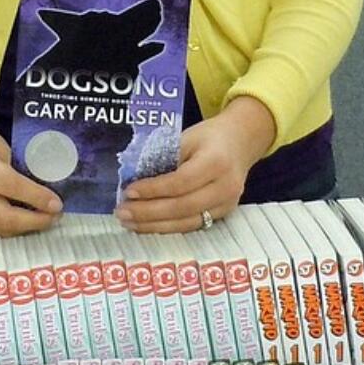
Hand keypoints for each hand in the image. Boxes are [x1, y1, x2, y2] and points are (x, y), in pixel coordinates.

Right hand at [0, 100, 61, 236]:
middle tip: (54, 217)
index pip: (11, 186)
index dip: (37, 198)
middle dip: (34, 222)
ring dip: (24, 228)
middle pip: (4, 217)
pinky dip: (9, 226)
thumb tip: (40, 189)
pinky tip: (24, 220)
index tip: (57, 204)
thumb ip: (14, 168)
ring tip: (43, 219)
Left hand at [114, 96, 275, 233]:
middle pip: (182, 207)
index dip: (153, 190)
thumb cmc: (210, 137)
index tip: (128, 192)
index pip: (180, 182)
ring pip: (186, 222)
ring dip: (154, 225)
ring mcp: (227, 204)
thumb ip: (164, 157)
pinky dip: (167, 227)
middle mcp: (225, 187)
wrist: (241, 143)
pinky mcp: (223, 214)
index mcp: (216, 162)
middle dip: (148, 213)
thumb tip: (134, 179)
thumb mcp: (187, 137)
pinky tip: (147, 225)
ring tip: (129, 222)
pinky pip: (192, 225)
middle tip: (122, 212)